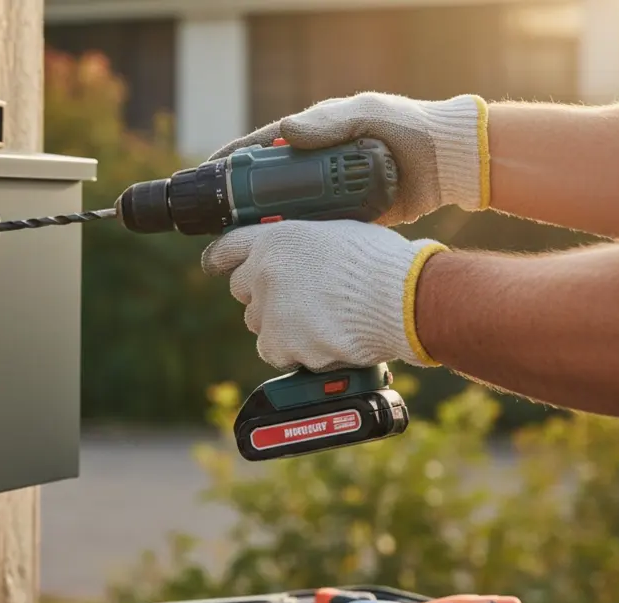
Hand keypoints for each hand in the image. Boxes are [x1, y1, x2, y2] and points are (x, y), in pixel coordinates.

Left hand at [201, 220, 447, 371]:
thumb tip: (304, 258)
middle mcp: (265, 272)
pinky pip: (276, 352)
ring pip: (259, 324)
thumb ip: (308, 246)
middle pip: (242, 290)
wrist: (403, 299)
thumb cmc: (385, 264)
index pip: (229, 248)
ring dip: (281, 326)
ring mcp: (271, 309)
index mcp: (278, 238)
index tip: (214, 265)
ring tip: (321, 321)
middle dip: (264, 296)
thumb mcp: (341, 234)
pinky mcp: (282, 343)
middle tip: (298, 300)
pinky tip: (323, 340)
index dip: (221, 259)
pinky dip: (295, 352)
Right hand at [208, 92, 489, 225]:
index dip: (231, 161)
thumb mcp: (365, 116)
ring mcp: (327, 191)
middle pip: (265, 185)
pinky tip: (276, 256)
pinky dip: (292, 241)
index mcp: (311, 135)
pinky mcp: (343, 214)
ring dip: (262, 227)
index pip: (259, 147)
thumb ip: (328, 124)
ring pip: (284, 211)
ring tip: (240, 245)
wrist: (445, 162)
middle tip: (219, 222)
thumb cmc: (406, 127)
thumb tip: (284, 133)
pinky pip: (310, 229)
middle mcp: (313, 164)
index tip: (207, 175)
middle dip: (240, 203)